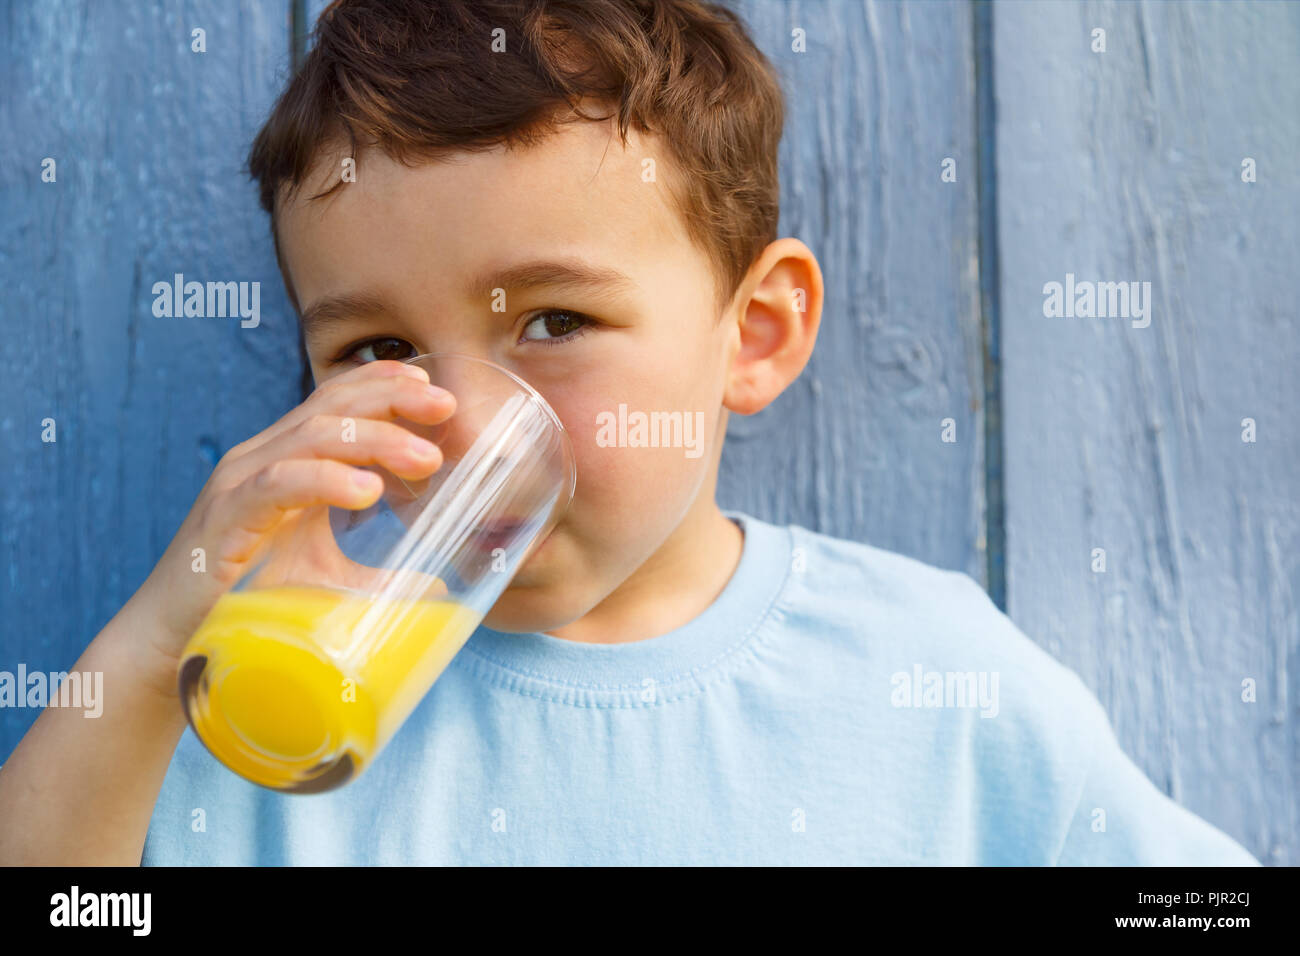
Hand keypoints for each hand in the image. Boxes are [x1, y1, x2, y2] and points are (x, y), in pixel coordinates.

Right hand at [126, 360, 455, 688]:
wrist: (173, 644)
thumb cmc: (246, 605)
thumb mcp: (328, 581)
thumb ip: (379, 578)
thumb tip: (439, 590)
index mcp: (286, 461)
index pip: (337, 402)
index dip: (385, 386)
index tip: (438, 392)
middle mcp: (261, 460)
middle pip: (332, 406)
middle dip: (393, 398)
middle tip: (447, 408)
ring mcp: (240, 484)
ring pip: (313, 436)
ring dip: (375, 440)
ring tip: (425, 458)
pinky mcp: (226, 518)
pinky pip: (279, 483)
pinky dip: (326, 479)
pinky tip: (367, 491)